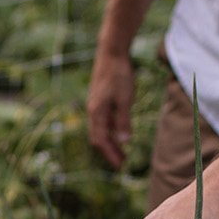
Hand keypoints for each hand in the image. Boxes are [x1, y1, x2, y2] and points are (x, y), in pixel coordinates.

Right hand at [87, 49, 134, 168]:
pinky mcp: (99, 99)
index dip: (110, 155)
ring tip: (122, 151)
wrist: (111, 52)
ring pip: (100, 129)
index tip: (120, 166)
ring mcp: (95, 105)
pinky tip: (120, 132)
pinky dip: (110, 130)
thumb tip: (124, 141)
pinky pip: (103, 120)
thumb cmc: (119, 74)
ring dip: (110, 142)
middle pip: (98, 138)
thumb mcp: (125, 99)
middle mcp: (93, 111)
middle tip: (121, 163)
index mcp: (97, 112)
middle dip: (109, 152)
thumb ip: (123, 121)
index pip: (101, 140)